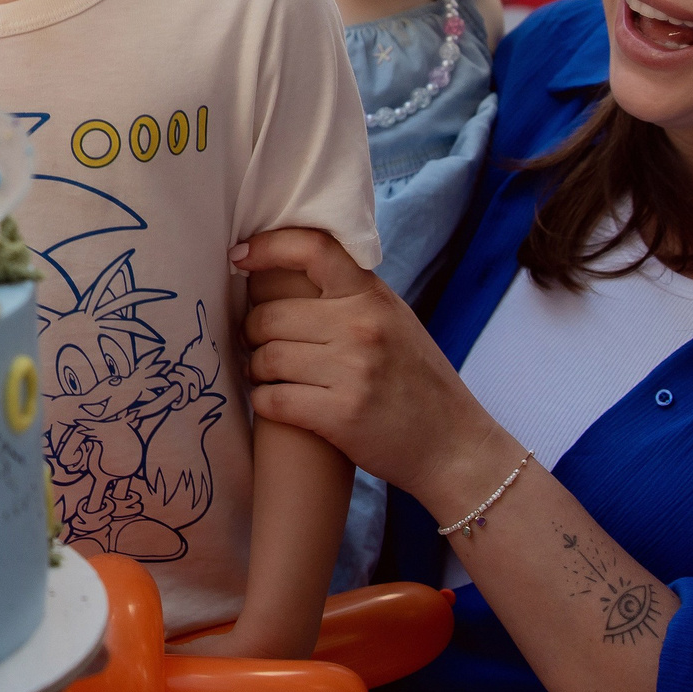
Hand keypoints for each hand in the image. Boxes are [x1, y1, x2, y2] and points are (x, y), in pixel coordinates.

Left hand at [234, 227, 504, 505]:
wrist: (453, 445)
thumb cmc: (416, 381)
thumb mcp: (394, 320)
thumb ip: (350, 296)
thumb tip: (286, 272)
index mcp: (372, 296)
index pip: (313, 249)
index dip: (267, 246)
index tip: (239, 256)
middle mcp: (362, 326)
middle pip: (270, 315)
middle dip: (252, 332)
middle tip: (255, 345)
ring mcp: (352, 370)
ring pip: (266, 358)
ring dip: (255, 369)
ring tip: (265, 375)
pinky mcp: (341, 414)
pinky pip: (273, 399)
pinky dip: (263, 401)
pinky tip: (273, 402)